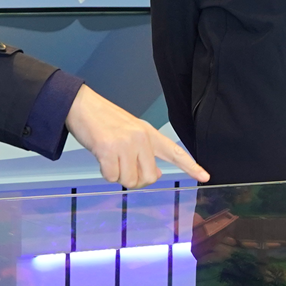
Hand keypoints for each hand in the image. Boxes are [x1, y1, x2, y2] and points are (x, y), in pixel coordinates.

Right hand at [65, 84, 209, 187]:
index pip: (175, 151)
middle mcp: (141, 139)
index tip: (205, 176)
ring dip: (117, 176)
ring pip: (130, 180)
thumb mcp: (131, 132)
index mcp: (149, 133)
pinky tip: (101, 158)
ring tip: (109, 159)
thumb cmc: (103, 120)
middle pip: (150, 177)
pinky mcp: (107, 149)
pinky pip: (112, 177)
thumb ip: (145, 151)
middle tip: (123, 169)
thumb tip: (156, 174)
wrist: (80, 105)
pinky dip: (104, 173)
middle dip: (135, 180)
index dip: (190, 166)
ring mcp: (125, 144)